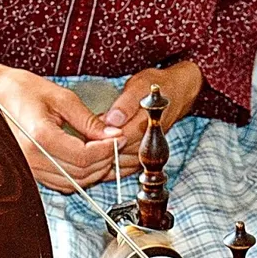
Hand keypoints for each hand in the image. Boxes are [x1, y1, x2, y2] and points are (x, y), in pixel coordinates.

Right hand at [0, 59, 118, 191]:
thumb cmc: (20, 91)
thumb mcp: (60, 97)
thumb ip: (87, 120)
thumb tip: (112, 135)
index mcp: (39, 137)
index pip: (83, 156)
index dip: (106, 150)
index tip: (118, 138)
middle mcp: (31, 159)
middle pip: (80, 174)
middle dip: (103, 161)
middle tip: (115, 143)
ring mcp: (28, 169)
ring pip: (72, 183)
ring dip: (92, 171)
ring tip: (103, 149)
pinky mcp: (28, 172)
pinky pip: (60, 182)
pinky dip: (78, 174)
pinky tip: (85, 157)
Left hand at [99, 61, 202, 177]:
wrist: (173, 96)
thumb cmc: (153, 89)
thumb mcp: (138, 86)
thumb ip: (126, 104)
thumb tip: (113, 119)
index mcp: (148, 125)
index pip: (120, 137)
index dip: (101, 135)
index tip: (88, 128)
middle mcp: (149, 143)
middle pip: (117, 153)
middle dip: (99, 146)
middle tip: (83, 137)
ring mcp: (146, 155)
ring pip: (118, 165)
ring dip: (101, 157)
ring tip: (88, 145)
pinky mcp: (141, 161)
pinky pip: (121, 171)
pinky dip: (106, 166)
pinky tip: (96, 155)